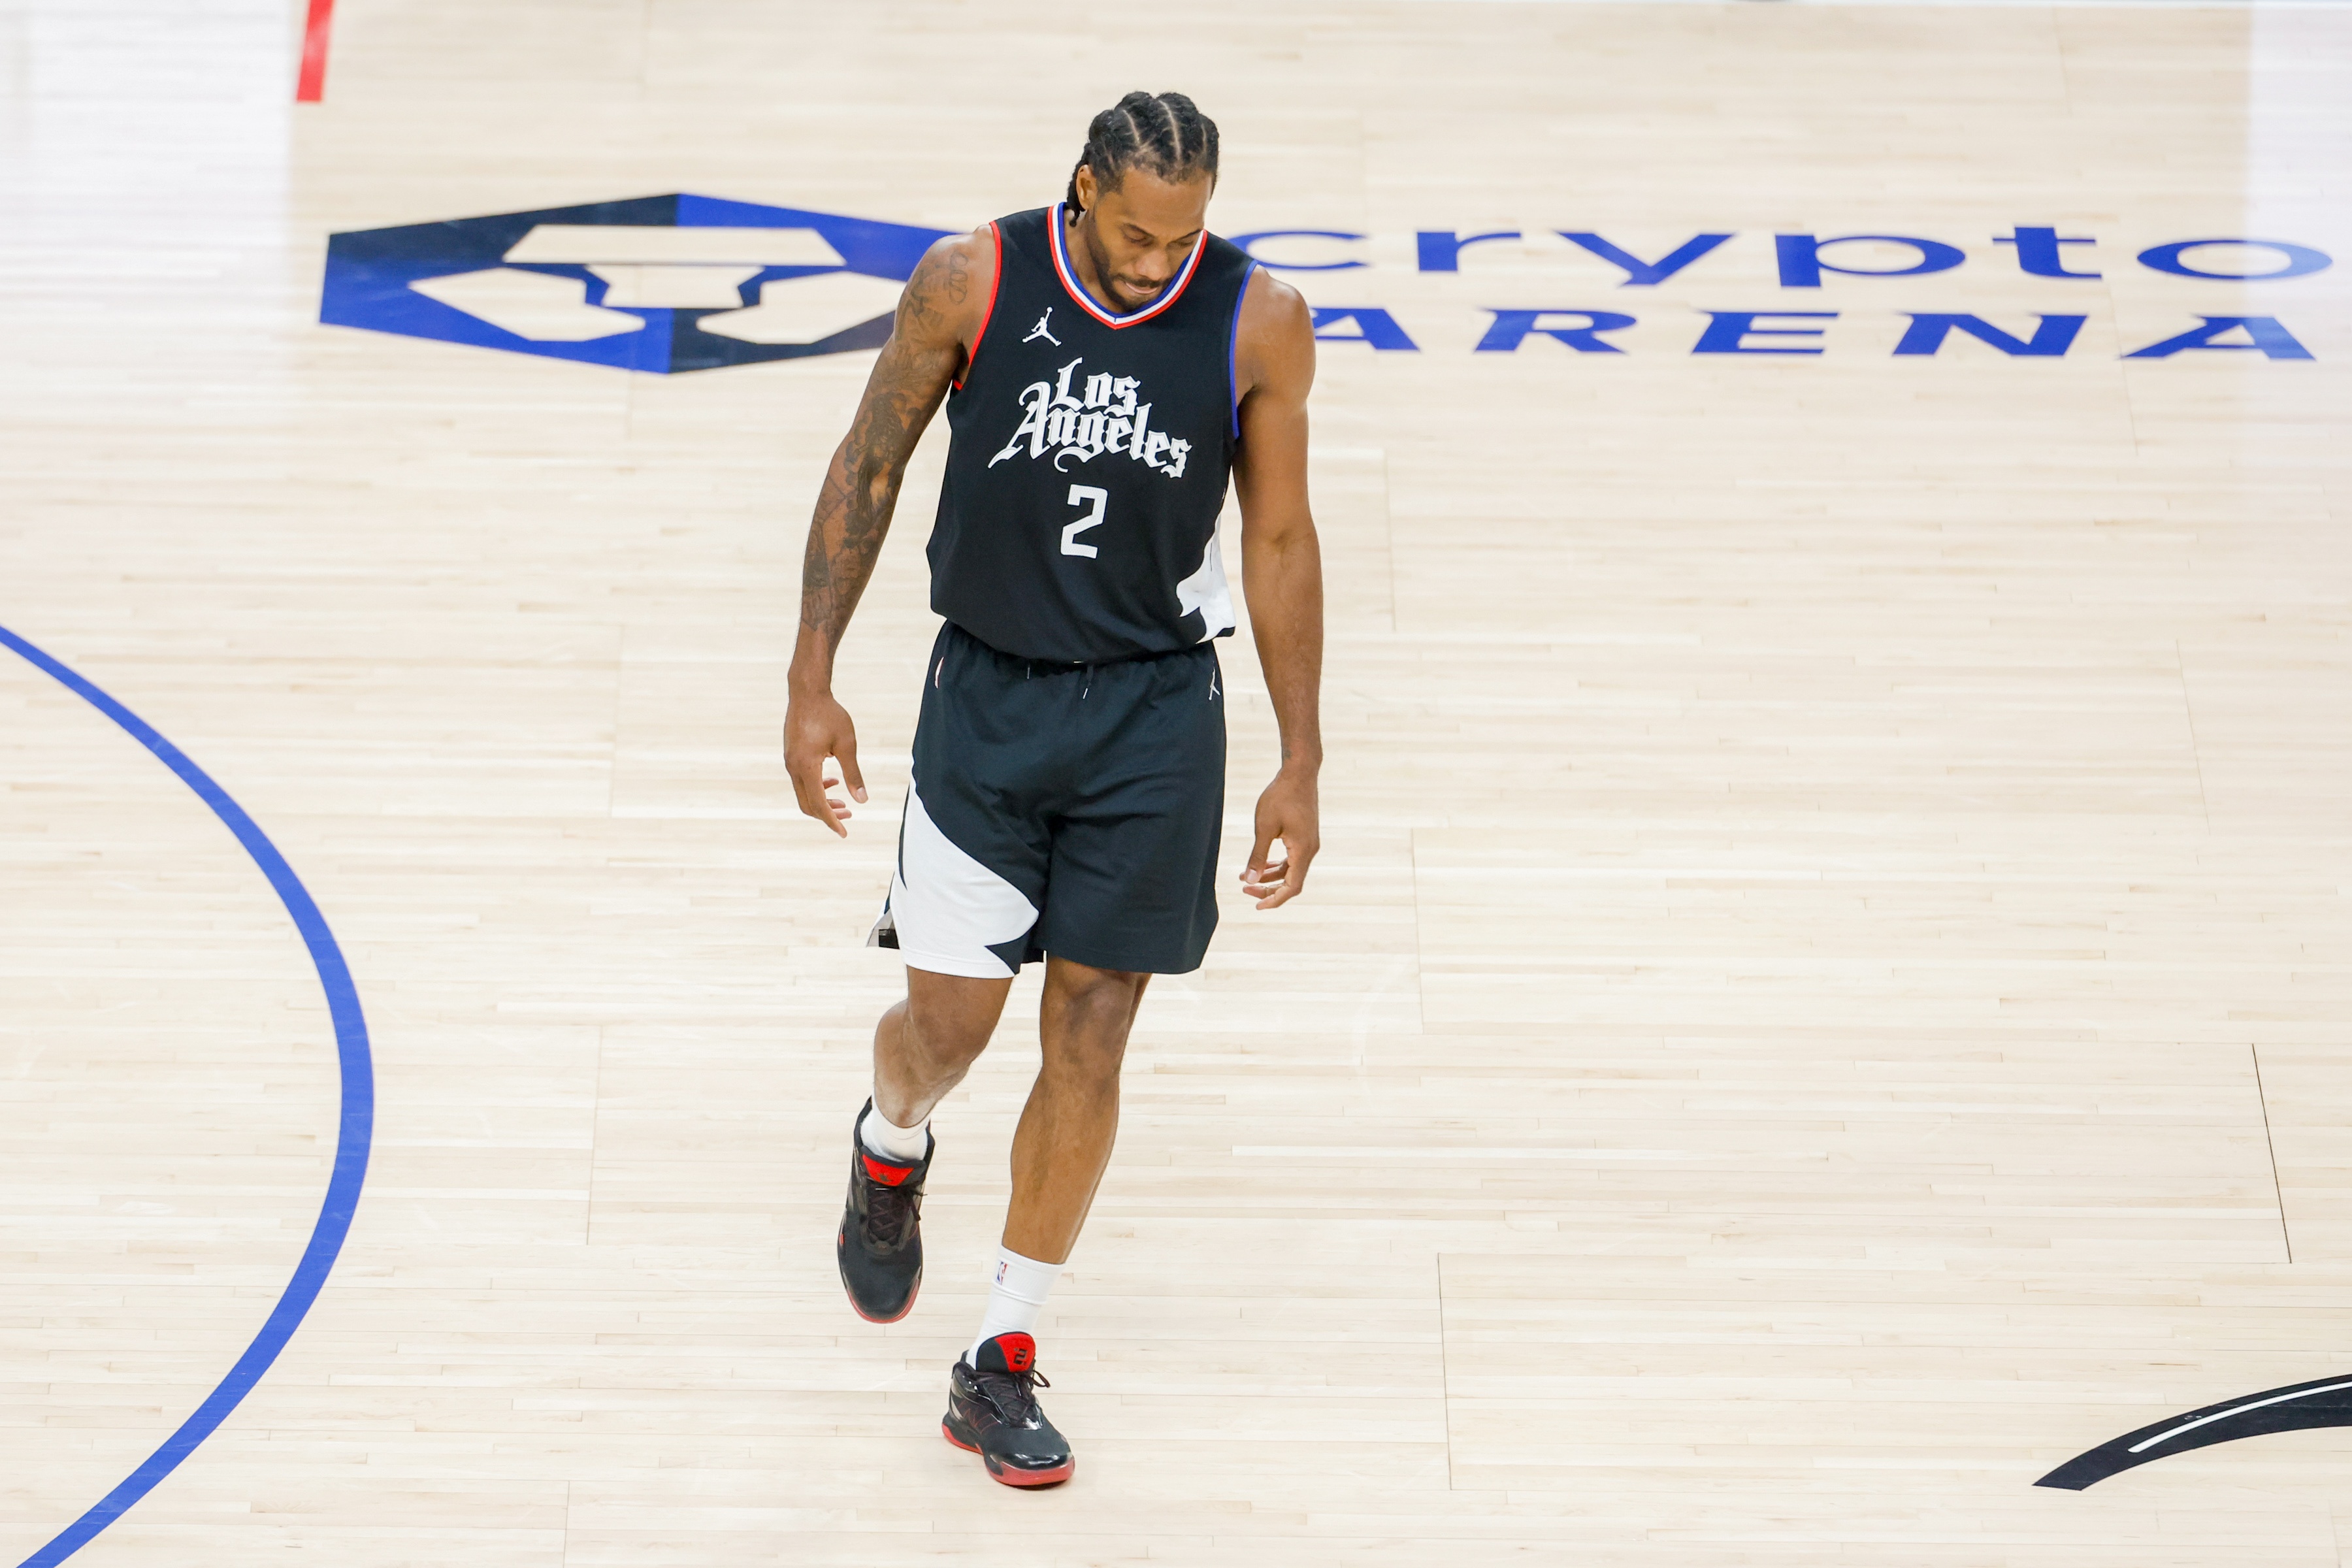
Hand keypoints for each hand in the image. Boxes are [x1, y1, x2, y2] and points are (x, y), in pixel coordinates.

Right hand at [783, 688, 866, 836]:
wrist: (807, 692)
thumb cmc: (830, 715)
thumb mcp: (847, 744)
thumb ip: (853, 774)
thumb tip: (862, 800)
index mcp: (806, 767)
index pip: (818, 804)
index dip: (831, 821)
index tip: (844, 832)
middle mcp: (793, 767)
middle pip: (807, 804)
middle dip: (827, 814)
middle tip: (848, 815)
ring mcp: (789, 761)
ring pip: (803, 793)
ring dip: (822, 801)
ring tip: (842, 801)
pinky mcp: (790, 755)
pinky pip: (801, 780)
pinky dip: (816, 787)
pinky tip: (831, 781)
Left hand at [1240, 767, 1318, 908]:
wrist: (1299, 773)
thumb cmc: (1280, 796)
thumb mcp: (1264, 827)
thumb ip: (1257, 856)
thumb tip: (1250, 881)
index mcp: (1303, 851)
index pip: (1292, 887)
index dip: (1275, 900)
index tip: (1257, 906)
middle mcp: (1310, 850)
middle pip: (1291, 882)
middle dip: (1268, 889)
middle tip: (1244, 890)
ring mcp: (1309, 843)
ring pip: (1291, 870)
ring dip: (1270, 877)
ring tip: (1246, 878)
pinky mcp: (1305, 836)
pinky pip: (1292, 859)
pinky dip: (1276, 865)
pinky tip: (1261, 864)